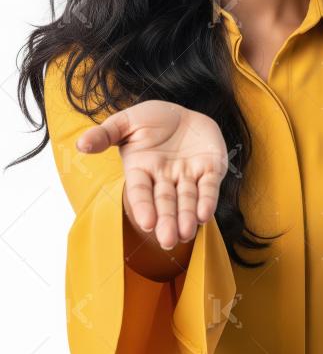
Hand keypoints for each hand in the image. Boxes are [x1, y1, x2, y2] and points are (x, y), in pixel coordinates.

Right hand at [75, 100, 228, 249]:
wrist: (184, 113)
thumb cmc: (151, 119)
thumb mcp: (126, 122)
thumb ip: (105, 134)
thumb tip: (81, 144)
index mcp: (142, 169)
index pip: (141, 191)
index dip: (143, 206)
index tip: (147, 222)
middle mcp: (165, 178)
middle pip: (165, 202)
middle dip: (167, 221)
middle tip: (168, 240)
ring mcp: (188, 175)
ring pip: (187, 200)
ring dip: (187, 217)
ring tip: (186, 233)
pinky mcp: (210, 170)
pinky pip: (209, 187)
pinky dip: (207, 200)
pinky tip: (204, 214)